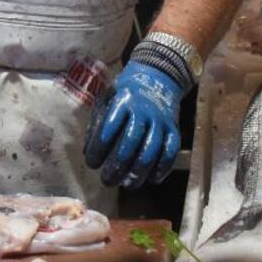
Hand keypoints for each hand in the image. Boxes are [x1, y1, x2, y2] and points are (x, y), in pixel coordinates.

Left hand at [83, 62, 185, 188]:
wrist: (157, 77)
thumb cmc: (125, 94)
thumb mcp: (106, 98)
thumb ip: (96, 123)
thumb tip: (87, 152)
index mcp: (123, 100)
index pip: (108, 128)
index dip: (98, 149)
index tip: (91, 163)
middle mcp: (143, 110)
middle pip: (130, 143)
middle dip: (117, 166)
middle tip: (107, 180)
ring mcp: (160, 120)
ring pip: (151, 151)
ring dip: (138, 172)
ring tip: (126, 184)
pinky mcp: (174, 128)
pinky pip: (170, 152)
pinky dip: (161, 169)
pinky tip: (151, 179)